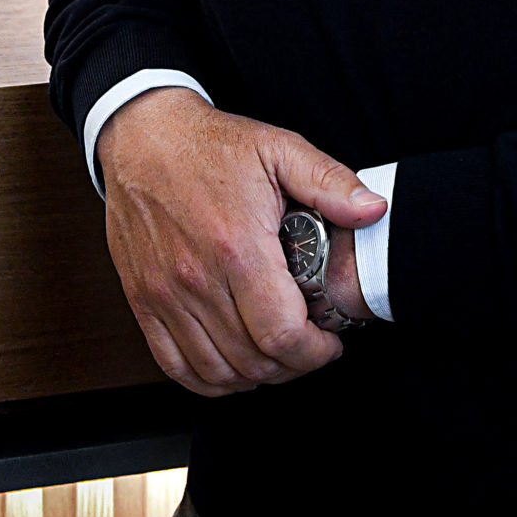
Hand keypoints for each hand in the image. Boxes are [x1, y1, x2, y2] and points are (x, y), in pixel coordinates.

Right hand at [95, 87, 386, 396]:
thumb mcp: (279, 150)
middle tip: (309, 346)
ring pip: (217, 372)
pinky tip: (233, 364)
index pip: (282, 334)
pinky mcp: (143, 301)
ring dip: (256, 375)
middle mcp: (197, 278)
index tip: (330, 341)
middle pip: (254, 360)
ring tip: (277, 354)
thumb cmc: (209, 144)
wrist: (143, 136)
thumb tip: (373, 210)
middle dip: (294, 364)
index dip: (315, 352)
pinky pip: (175, 366)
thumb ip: (330, 183)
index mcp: (238, 246)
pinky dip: (209, 380)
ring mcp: (165, 294)